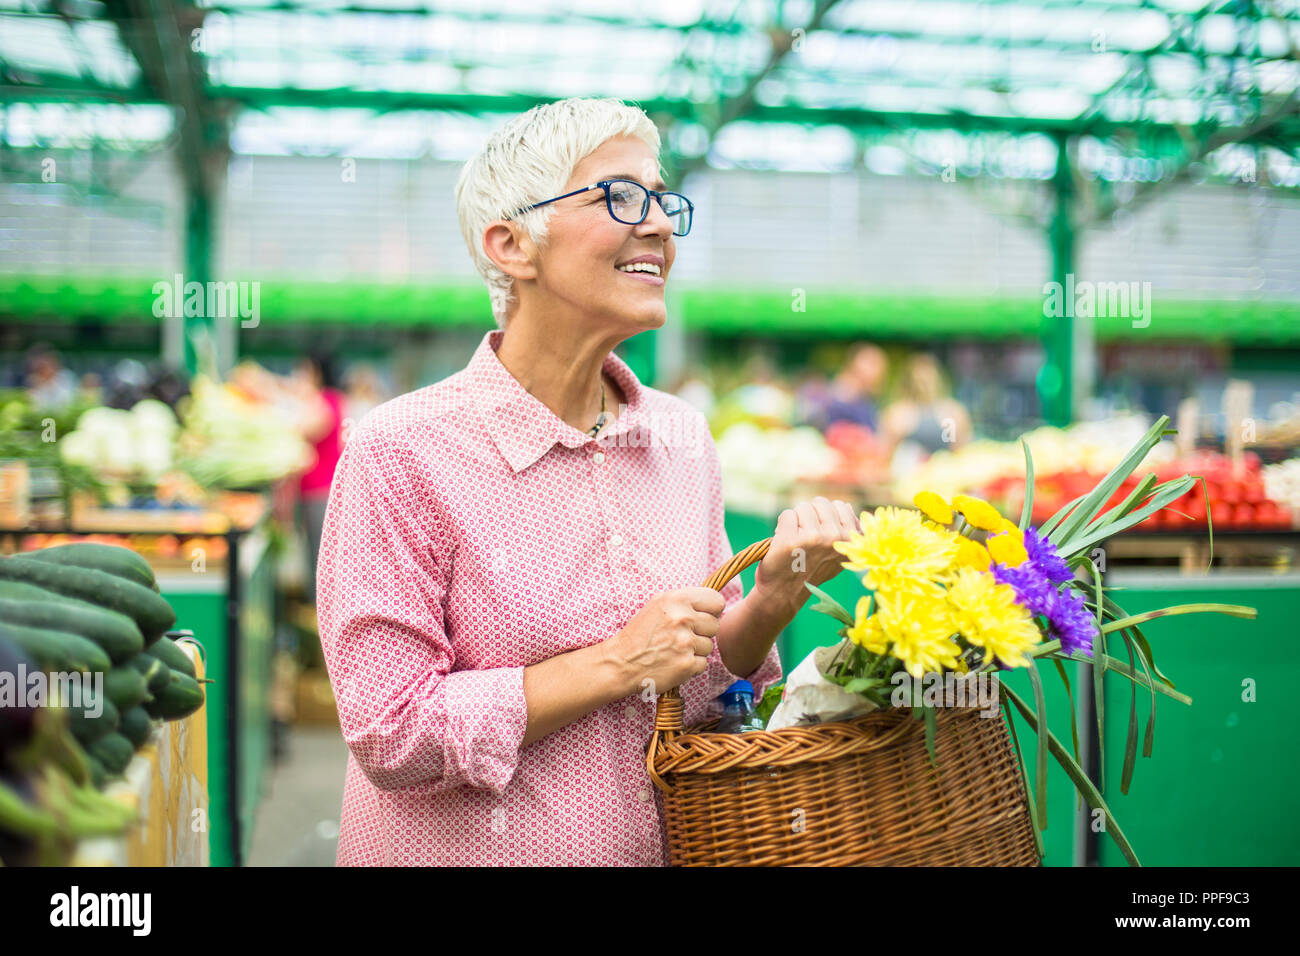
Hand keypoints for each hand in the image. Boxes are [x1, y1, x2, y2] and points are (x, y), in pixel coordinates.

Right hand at [599, 588, 723, 697]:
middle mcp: (682, 618)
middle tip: (680, 637)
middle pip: (715, 625)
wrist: (621, 662)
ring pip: (710, 646)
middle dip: (701, 632)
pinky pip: (703, 664)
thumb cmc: (641, 633)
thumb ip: (686, 602)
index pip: (717, 601)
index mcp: (676, 599)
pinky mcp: (686, 664)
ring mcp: (685, 642)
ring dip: (695, 650)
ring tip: (674, 650)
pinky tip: (674, 662)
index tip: (700, 617)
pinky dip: (691, 666)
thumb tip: (715, 607)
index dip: (711, 611)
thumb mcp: (658, 604)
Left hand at [754, 496, 861, 612]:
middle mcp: (835, 538)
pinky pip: (787, 515)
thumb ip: (845, 532)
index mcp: (851, 540)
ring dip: (796, 520)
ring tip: (796, 541)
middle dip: (810, 516)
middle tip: (806, 540)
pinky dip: (782, 526)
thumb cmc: (810, 568)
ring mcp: (813, 538)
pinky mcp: (791, 540)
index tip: (821, 537)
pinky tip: (785, 543)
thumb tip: (845, 506)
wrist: (784, 592)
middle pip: (821, 503)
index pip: (840, 506)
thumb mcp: (837, 555)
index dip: (825, 517)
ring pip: (803, 507)